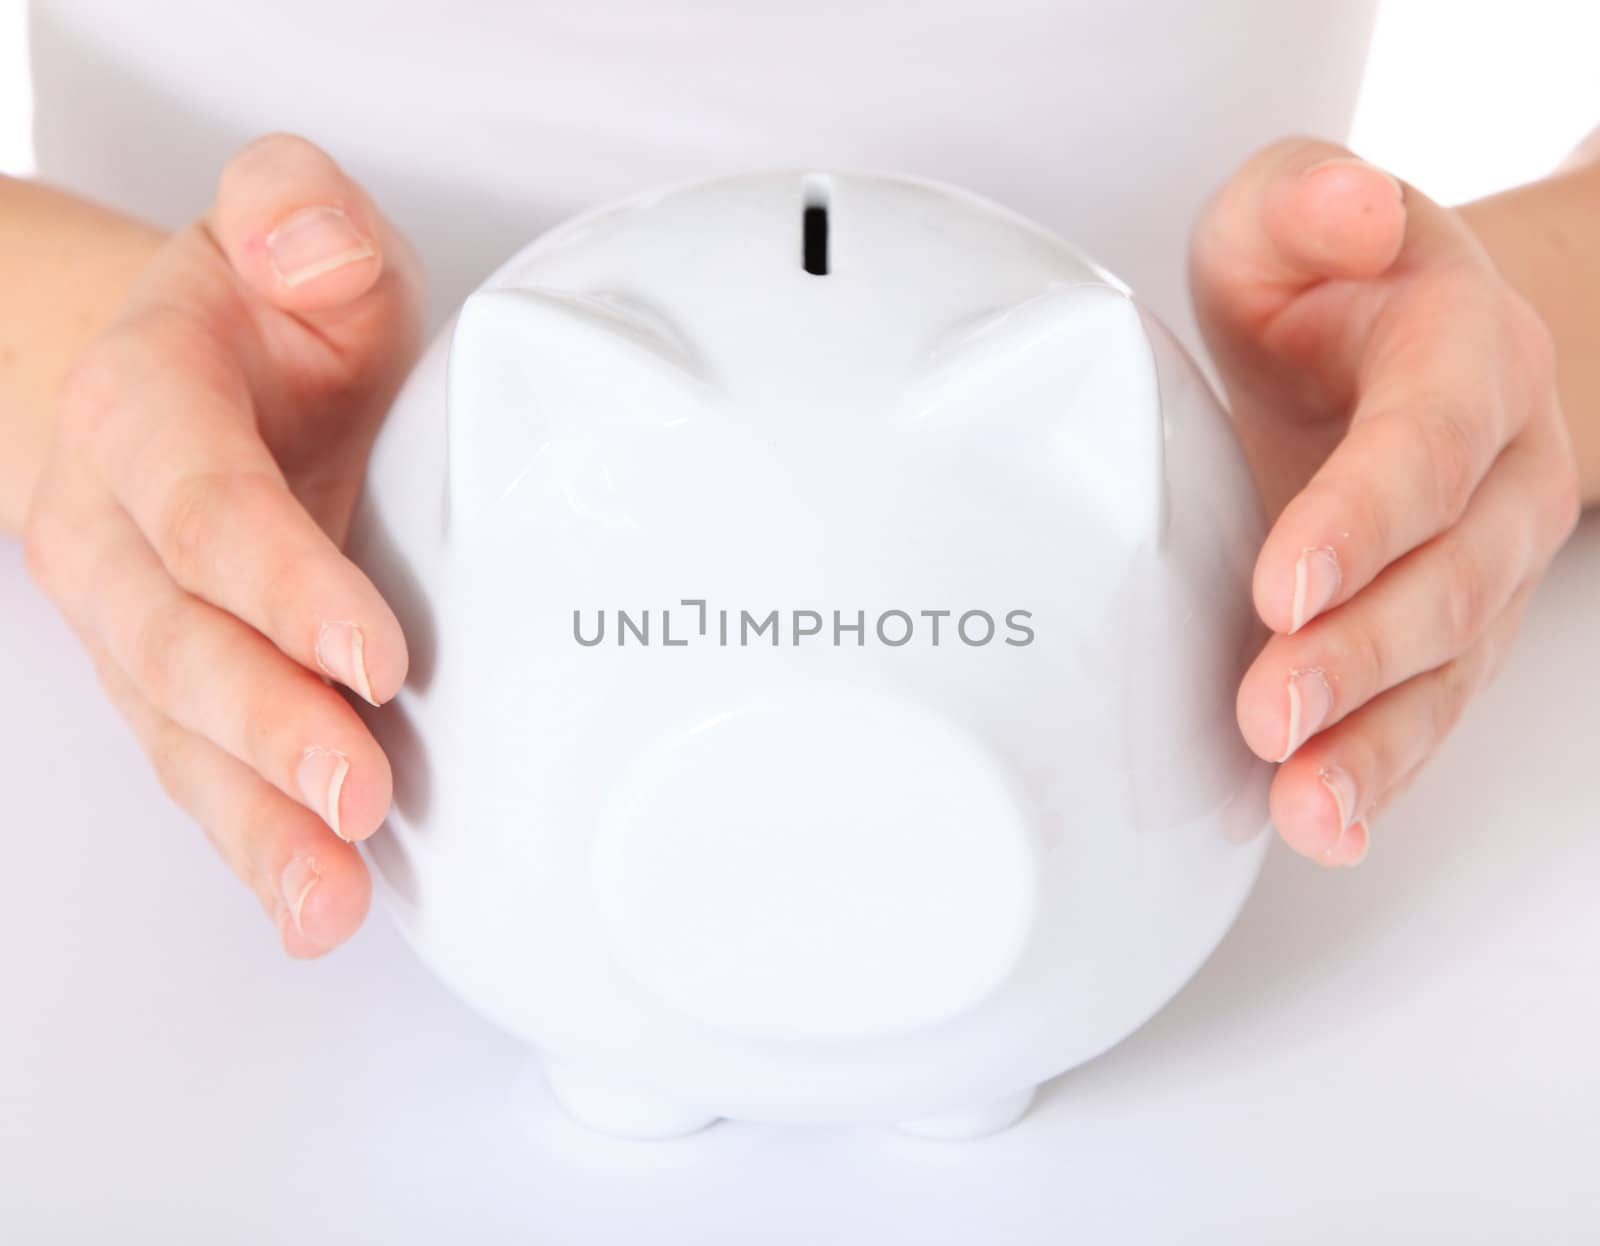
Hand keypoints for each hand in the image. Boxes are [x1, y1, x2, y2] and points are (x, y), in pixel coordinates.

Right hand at [23, 135, 423, 952]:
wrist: (184, 375)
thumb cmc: (268, 321)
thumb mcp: (293, 233)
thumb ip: (297, 213)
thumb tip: (306, 242)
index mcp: (149, 410)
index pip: (205, 505)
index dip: (280, 583)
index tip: (371, 655)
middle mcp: (123, 532)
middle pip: (180, 643)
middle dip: (267, 727)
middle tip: (356, 794)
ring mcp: (143, 624)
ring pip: (180, 733)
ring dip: (256, 822)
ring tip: (326, 897)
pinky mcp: (183, 689)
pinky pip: (205, 774)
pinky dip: (258, 846)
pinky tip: (315, 907)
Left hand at [1192, 138, 1580, 866]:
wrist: (1392, 347)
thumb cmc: (1325, 289)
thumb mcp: (1288, 214)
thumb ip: (1304, 202)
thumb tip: (1349, 212)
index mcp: (1464, 357)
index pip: (1424, 446)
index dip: (1361, 518)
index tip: (1283, 582)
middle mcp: (1500, 472)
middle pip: (1445, 579)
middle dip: (1357, 653)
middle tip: (1270, 707)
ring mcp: (1486, 563)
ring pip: (1447, 668)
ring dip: (1373, 742)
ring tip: (1303, 800)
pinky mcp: (1446, 632)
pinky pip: (1427, 712)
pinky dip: (1377, 774)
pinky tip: (1324, 824)